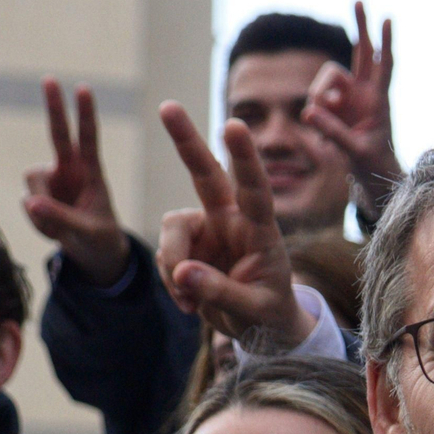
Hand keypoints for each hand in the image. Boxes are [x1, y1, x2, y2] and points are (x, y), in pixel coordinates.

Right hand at [24, 78, 130, 284]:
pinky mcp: (38, 194)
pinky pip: (28, 204)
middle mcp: (70, 169)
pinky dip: (38, 222)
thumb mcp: (87, 232)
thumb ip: (62, 218)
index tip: (83, 89)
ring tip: (60, 230)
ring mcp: (52, 180)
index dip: (85, 115)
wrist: (93, 253)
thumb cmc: (100, 239)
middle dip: (54, 107)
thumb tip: (30, 203)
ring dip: (42, 210)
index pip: (89, 139)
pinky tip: (53, 230)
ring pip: (32, 182)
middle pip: (58, 133)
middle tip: (50, 78)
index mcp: (92, 173)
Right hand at [156, 101, 308, 346]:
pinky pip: (165, 257)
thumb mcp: (253, 310)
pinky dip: (171, 283)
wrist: (259, 328)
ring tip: (189, 301)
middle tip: (167, 106)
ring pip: (173, 229)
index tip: (233, 125)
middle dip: (186, 141)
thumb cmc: (268, 312)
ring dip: (173, 264)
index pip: (255, 189)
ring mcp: (206, 230)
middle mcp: (231, 219)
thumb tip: (182, 273)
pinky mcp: (186, 246)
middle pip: (205, 173)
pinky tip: (189, 302)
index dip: (244, 158)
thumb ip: (221, 293)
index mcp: (260, 228)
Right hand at [303, 2, 401, 216]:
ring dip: (320, 95)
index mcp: (379, 100)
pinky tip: (325, 141)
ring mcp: (349, 97)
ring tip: (322, 124)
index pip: (384, 66)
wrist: (372, 176)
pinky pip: (316, 100)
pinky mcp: (334, 106)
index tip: (387, 18)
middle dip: (361, 25)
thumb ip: (333, 131)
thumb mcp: (355, 151)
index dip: (385, 43)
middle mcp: (365, 92)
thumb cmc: (373, 163)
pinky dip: (316, 116)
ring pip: (328, 77)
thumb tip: (309, 111)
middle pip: (362, 50)